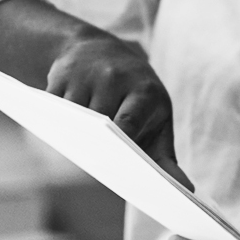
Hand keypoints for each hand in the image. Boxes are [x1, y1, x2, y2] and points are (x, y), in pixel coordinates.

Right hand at [44, 33, 174, 157]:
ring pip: (73, 115)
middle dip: (97, 145)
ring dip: (74, 134)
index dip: (122, 144)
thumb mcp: (157, 116)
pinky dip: (55, 120)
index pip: (130, 121)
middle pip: (99, 121)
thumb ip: (165, 155)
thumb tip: (186, 189)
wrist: (101, 50)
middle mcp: (114, 78)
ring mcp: (85, 74)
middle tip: (97, 166)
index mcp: (143, 90)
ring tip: (79, 150)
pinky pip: (53, 105)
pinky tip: (60, 129)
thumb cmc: (135, 94)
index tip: (118, 166)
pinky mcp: (60, 73)